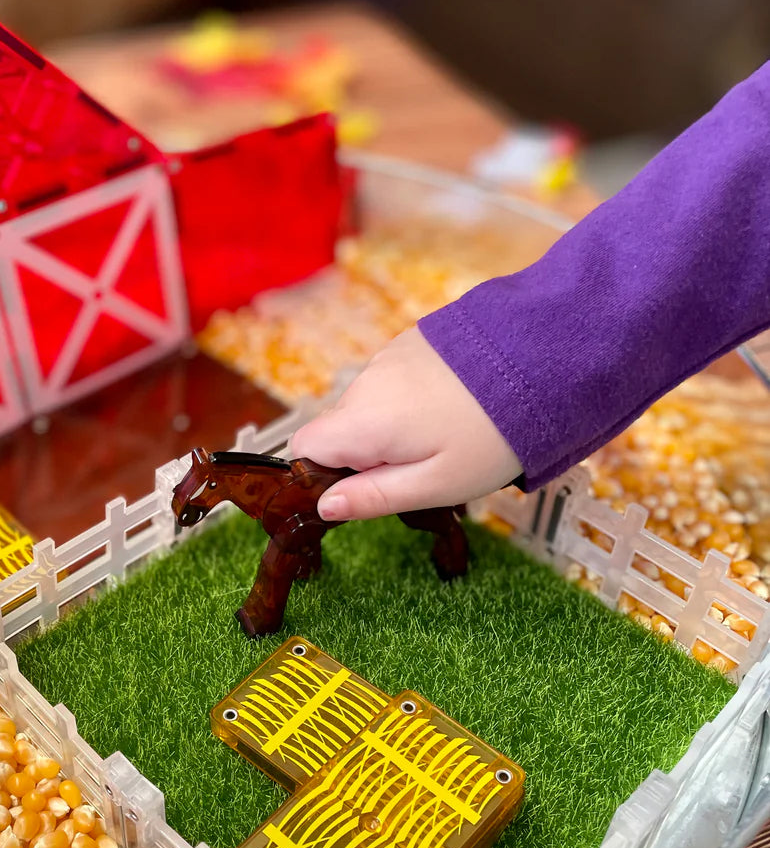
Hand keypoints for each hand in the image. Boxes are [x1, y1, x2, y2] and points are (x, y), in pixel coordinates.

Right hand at [291, 327, 520, 520]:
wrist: (546, 362)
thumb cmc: (492, 436)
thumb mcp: (435, 485)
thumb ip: (373, 497)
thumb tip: (325, 507)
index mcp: (362, 421)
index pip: (303, 446)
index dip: (321, 474)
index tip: (360, 489)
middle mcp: (365, 381)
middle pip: (339, 426)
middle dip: (365, 453)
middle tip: (422, 469)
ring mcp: (388, 355)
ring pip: (367, 404)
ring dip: (390, 426)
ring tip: (446, 436)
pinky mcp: (413, 340)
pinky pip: (393, 380)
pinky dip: (410, 399)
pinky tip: (452, 406)